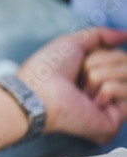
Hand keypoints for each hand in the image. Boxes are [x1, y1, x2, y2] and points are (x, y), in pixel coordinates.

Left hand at [17, 27, 126, 142]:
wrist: (39, 91)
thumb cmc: (47, 68)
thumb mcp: (73, 42)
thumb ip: (100, 35)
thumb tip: (126, 34)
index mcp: (96, 74)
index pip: (119, 55)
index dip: (100, 53)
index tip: (80, 62)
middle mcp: (105, 90)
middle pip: (125, 61)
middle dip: (99, 62)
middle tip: (78, 77)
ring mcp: (111, 107)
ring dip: (100, 76)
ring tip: (82, 91)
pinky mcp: (115, 121)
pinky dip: (107, 90)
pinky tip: (91, 103)